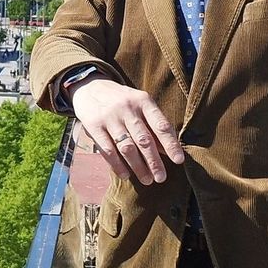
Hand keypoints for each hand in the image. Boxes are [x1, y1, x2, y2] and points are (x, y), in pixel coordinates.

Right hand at [68, 77, 184, 184]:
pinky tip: (125, 175)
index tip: (178, 160)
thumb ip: (153, 124)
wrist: (89, 87)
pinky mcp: (93, 126)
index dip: (171, 144)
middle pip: (144, 139)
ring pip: (127, 147)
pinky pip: (107, 150)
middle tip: (161, 178)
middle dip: (154, 161)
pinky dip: (117, 165)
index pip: (160, 125)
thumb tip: (168, 150)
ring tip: (147, 180)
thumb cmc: (122, 100)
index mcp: (143, 101)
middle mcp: (127, 108)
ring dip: (138, 166)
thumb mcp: (139, 104)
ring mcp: (109, 117)